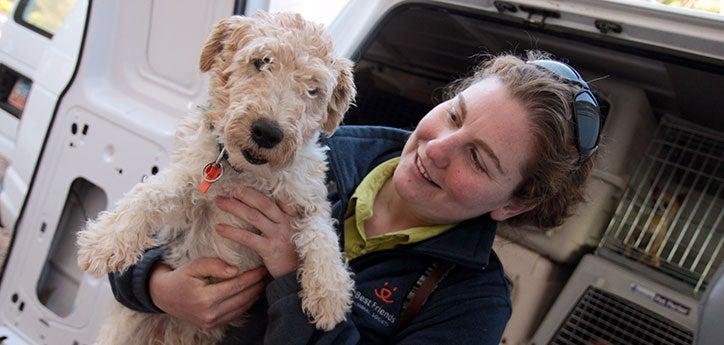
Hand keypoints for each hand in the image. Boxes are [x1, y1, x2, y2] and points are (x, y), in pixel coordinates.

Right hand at [149, 258, 267, 328]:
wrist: (165, 296)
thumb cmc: (181, 277)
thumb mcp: (194, 266)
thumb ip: (214, 266)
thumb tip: (236, 270)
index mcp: (205, 298)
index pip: (236, 286)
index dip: (251, 276)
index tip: (262, 267)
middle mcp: (209, 313)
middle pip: (242, 298)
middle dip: (257, 285)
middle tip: (267, 273)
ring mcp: (211, 322)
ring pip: (241, 308)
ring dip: (255, 295)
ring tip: (263, 282)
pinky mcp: (212, 325)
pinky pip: (235, 314)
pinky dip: (246, 304)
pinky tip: (253, 293)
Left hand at [215, 187, 299, 278]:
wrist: (297, 277)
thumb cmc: (293, 255)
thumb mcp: (293, 233)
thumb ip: (283, 220)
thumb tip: (269, 207)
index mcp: (291, 217)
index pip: (278, 198)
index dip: (262, 190)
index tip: (245, 184)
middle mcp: (286, 223)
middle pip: (262, 202)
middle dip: (244, 194)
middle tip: (229, 189)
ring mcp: (278, 235)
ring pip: (253, 216)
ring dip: (234, 207)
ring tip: (219, 202)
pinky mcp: (270, 249)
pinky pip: (248, 237)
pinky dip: (232, 231)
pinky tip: (219, 228)